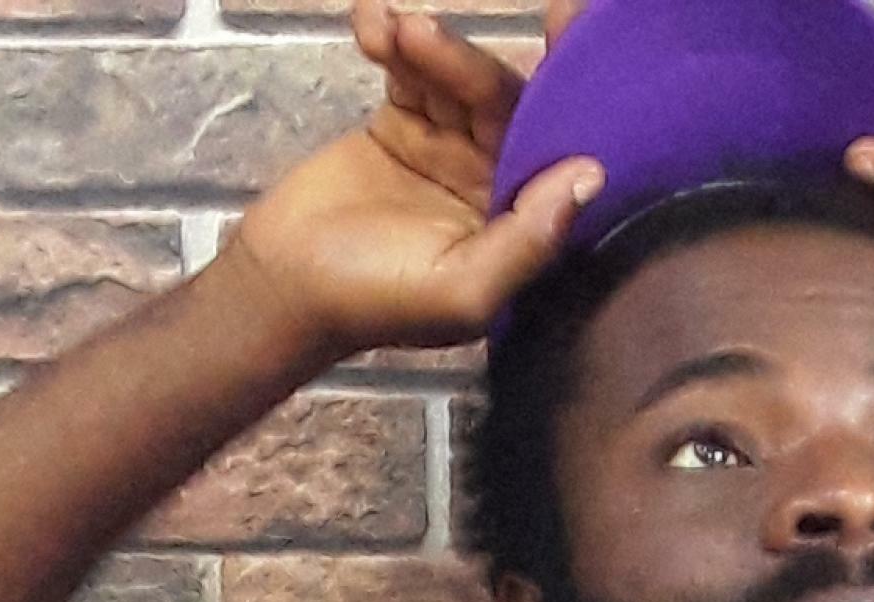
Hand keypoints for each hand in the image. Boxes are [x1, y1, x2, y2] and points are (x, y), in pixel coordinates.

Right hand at [220, 0, 600, 361]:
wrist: (283, 286)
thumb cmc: (374, 301)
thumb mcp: (462, 290)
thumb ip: (528, 240)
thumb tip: (591, 175)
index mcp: (521, 226)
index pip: (555, 149)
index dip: (567, 88)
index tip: (566, 20)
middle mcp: (492, 185)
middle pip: (501, 102)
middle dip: (468, 62)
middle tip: (421, 34)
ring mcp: (446, 152)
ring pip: (455, 79)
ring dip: (428, 46)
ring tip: (390, 31)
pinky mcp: (401, 127)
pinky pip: (410, 71)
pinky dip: (391, 40)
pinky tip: (367, 25)